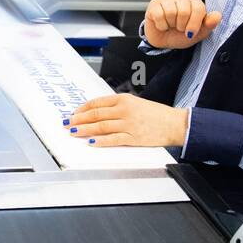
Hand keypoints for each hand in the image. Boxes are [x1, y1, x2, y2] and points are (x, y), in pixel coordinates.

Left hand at [66, 94, 188, 147]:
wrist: (175, 124)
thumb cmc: (156, 114)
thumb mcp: (136, 103)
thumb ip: (118, 106)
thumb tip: (97, 112)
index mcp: (124, 99)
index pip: (97, 103)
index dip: (82, 109)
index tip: (73, 113)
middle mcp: (125, 110)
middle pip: (96, 114)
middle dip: (79, 119)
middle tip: (68, 123)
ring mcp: (128, 124)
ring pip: (101, 126)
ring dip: (85, 129)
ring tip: (74, 132)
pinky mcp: (133, 137)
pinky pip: (113, 139)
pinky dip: (101, 141)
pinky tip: (91, 142)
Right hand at [144, 0, 221, 48]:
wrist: (164, 41)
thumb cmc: (181, 35)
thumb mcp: (198, 33)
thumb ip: (209, 25)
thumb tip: (217, 16)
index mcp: (194, 1)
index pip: (198, 8)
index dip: (194, 24)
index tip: (190, 33)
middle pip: (184, 11)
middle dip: (181, 25)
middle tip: (178, 27)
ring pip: (171, 12)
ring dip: (170, 25)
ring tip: (170, 25)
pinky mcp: (154, 4)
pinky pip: (159, 15)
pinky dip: (161, 25)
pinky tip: (162, 25)